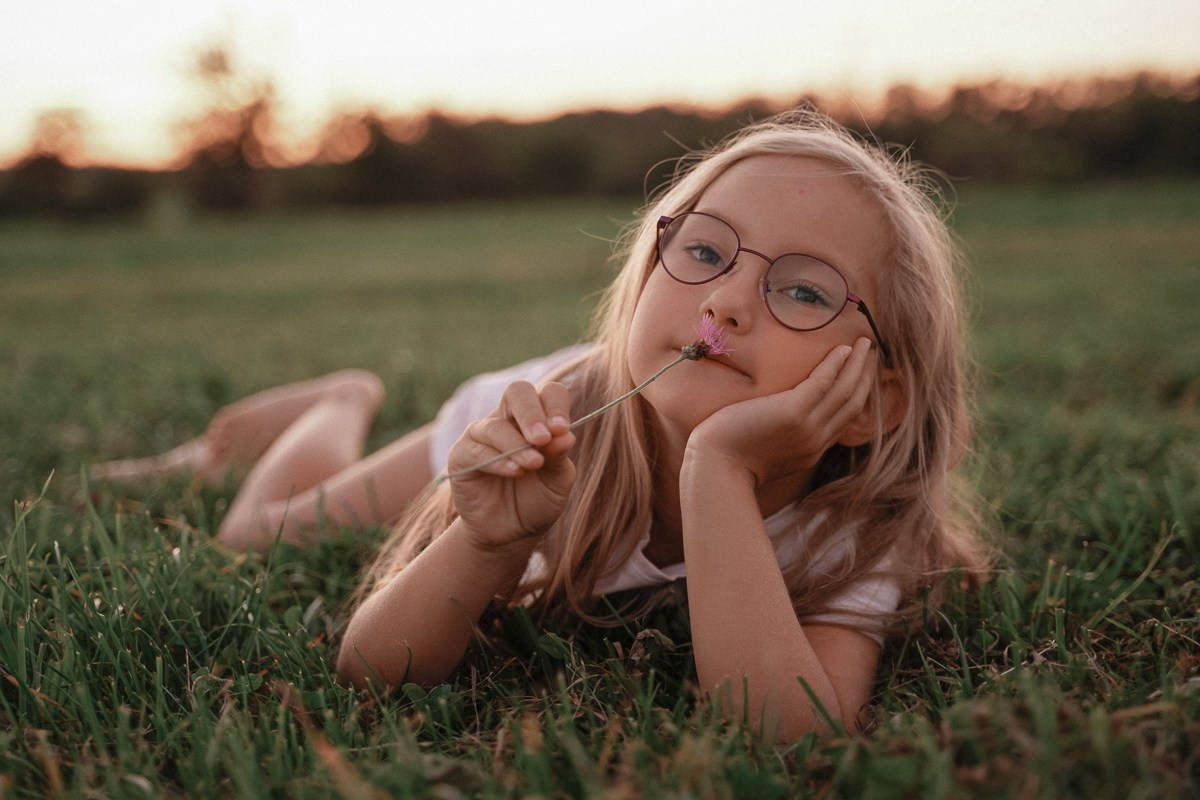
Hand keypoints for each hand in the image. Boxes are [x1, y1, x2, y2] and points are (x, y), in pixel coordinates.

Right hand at [447, 380, 575, 548]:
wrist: (510, 533)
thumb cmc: (537, 501)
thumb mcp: (557, 481)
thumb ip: (559, 457)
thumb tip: (565, 435)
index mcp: (539, 419)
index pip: (549, 393)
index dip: (556, 406)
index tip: (562, 429)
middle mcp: (509, 419)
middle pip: (518, 392)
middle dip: (532, 413)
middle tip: (544, 438)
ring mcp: (483, 435)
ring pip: (496, 425)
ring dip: (517, 444)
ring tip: (534, 465)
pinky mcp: (462, 455)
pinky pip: (477, 449)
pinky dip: (499, 460)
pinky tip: (515, 472)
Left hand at [686, 338, 876, 486]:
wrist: (715, 469)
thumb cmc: (728, 460)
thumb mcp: (766, 454)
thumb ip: (782, 439)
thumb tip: (779, 422)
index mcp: (811, 451)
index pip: (844, 420)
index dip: (857, 395)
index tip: (861, 375)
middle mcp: (816, 441)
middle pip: (852, 404)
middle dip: (864, 376)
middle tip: (870, 353)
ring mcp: (807, 427)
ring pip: (845, 391)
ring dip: (858, 364)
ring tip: (865, 343)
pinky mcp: (793, 412)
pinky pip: (823, 383)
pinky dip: (836, 365)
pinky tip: (842, 349)